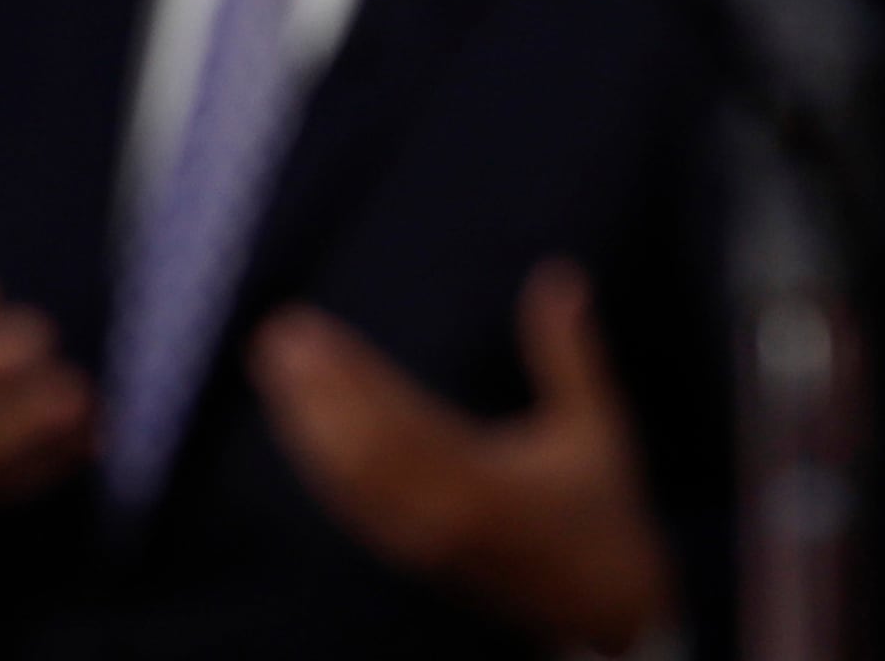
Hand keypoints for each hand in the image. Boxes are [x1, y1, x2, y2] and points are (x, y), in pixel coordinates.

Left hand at [251, 260, 672, 655]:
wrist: (610, 612)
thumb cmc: (605, 509)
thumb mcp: (597, 427)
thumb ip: (568, 351)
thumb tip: (561, 272)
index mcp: (490, 485)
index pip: (400, 418)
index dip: (351, 372)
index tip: (311, 327)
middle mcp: (447, 516)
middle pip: (359, 448)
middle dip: (314, 389)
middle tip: (277, 334)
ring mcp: (423, 541)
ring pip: (347, 479)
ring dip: (304, 421)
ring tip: (274, 364)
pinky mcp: (411, 556)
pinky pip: (352, 506)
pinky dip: (319, 461)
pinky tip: (296, 419)